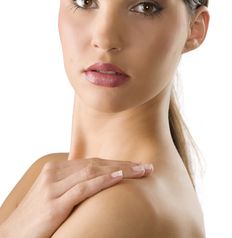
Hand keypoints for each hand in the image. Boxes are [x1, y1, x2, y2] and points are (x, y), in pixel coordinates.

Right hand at [1, 157, 152, 237]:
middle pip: (96, 164)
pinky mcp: (54, 204)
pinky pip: (83, 188)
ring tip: (141, 171)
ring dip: (120, 171)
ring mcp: (54, 187)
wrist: (11, 236)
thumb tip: (99, 184)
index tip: (137, 166)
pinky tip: (118, 177)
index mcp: (56, 169)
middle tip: (147, 167)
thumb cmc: (36, 218)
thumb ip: (72, 186)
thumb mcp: (54, 196)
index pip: (92, 162)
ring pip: (93, 172)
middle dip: (124, 165)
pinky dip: (102, 182)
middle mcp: (55, 173)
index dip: (116, 163)